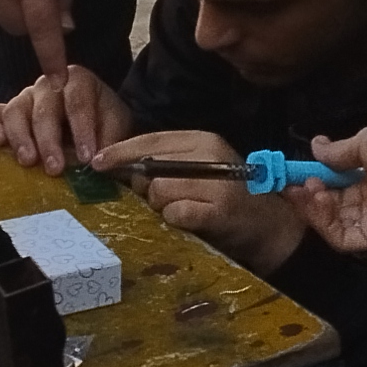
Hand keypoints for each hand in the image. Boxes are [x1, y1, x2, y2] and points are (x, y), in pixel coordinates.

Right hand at [0, 65, 132, 173]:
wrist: (91, 123)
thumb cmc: (103, 123)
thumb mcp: (116, 127)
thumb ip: (110, 141)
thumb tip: (99, 162)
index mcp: (77, 80)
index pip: (78, 102)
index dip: (82, 129)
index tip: (87, 158)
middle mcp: (48, 85)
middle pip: (44, 108)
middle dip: (49, 140)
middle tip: (55, 168)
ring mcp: (24, 97)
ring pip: (15, 111)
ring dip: (21, 137)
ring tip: (28, 161)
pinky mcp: (5, 113)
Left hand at [99, 129, 302, 273]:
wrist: (270, 226)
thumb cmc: (228, 197)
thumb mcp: (200, 169)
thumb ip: (165, 163)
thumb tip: (117, 166)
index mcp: (203, 139)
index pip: (151, 140)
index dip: (121, 151)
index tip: (96, 163)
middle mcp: (210, 155)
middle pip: (149, 169)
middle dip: (145, 188)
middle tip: (163, 201)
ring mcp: (216, 182)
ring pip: (159, 193)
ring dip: (162, 208)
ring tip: (184, 212)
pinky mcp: (219, 210)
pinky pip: (175, 214)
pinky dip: (176, 221)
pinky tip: (190, 222)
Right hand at [293, 120, 366, 252]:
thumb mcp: (366, 142)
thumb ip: (338, 152)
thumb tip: (314, 145)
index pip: (335, 187)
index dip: (312, 181)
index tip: (292, 174)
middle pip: (331, 209)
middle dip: (308, 197)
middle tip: (293, 183)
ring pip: (335, 225)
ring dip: (314, 209)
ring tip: (309, 188)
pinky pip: (346, 239)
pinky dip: (326, 223)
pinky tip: (319, 199)